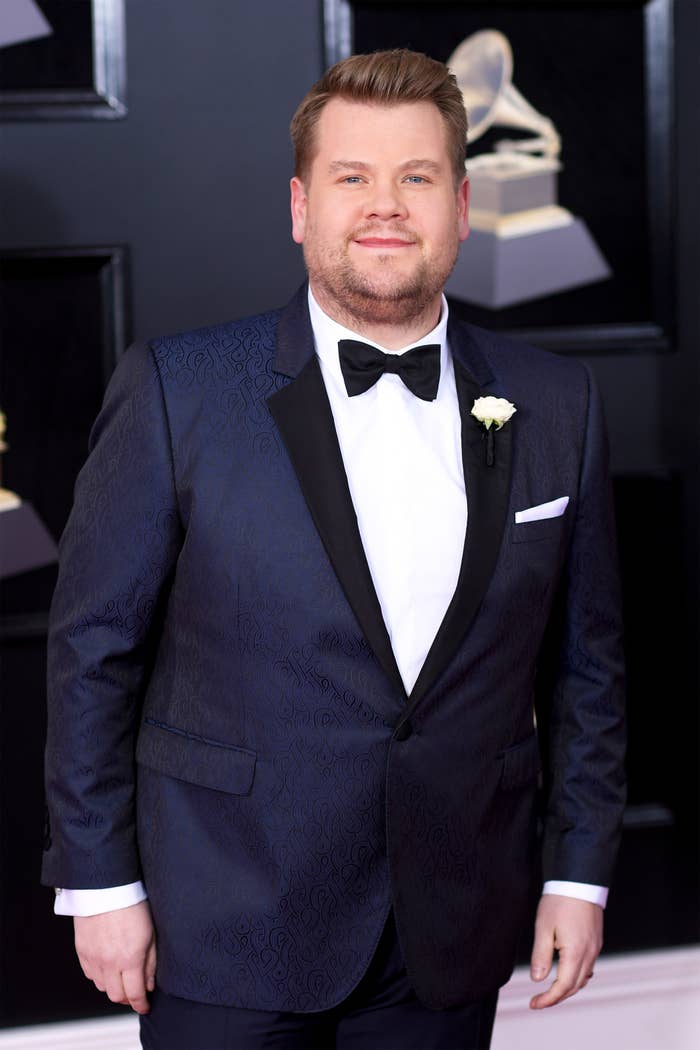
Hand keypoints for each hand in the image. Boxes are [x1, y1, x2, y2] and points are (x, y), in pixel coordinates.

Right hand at [74, 900, 155, 1013]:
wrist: (105, 887)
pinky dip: (100, 976)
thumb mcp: (151, 932)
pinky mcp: (82, 951)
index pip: (134, 994)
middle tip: (134, 992)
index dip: (141, 1004)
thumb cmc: (131, 904)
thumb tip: (149, 984)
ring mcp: (94, 958)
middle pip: (116, 995)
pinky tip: (108, 967)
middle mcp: (110, 962)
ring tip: (122, 977)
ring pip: (102, 987)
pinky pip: (90, 974)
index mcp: (130, 958)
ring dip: (113, 987)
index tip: (145, 1006)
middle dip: (127, 998)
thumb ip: (151, 962)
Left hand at [529, 894, 602, 1008]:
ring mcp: (595, 947)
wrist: (580, 880)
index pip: (563, 987)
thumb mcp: (543, 927)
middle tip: (538, 1001)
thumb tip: (537, 979)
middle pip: (575, 986)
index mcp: (576, 953)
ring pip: (583, 978)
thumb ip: (541, 955)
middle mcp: (589, 953)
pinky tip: (567, 973)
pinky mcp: (596, 940)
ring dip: (567, 988)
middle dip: (556, 997)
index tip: (534, 1003)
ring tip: (550, 990)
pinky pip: (588, 966)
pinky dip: (577, 976)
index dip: (548, 999)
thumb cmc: (560, 900)